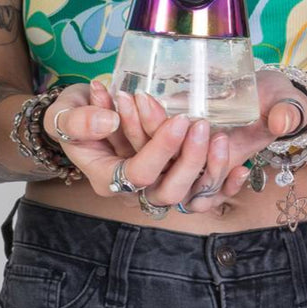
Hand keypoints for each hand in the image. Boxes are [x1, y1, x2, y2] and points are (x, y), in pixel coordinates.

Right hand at [50, 81, 250, 214]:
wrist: (80, 117)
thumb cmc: (71, 115)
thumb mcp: (64, 113)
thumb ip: (79, 120)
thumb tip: (109, 122)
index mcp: (108, 179)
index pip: (140, 174)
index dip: (161, 150)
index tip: (178, 120)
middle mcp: (135, 189)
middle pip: (169, 191)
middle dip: (189, 159)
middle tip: (200, 124)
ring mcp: (156, 183)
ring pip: (190, 194)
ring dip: (209, 167)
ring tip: (218, 135)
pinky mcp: (173, 175)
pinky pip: (203, 192)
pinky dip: (223, 183)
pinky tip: (242, 168)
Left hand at [95, 71, 306, 212]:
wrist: (271, 92)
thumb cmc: (280, 102)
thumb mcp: (288, 104)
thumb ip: (287, 113)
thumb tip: (280, 121)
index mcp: (227, 162)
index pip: (200, 178)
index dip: (191, 157)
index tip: (189, 120)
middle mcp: (198, 163)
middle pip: (164, 170)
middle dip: (151, 135)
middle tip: (141, 98)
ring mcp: (179, 149)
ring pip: (144, 153)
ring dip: (130, 125)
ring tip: (120, 92)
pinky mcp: (166, 132)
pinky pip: (134, 135)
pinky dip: (118, 114)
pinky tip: (105, 89)